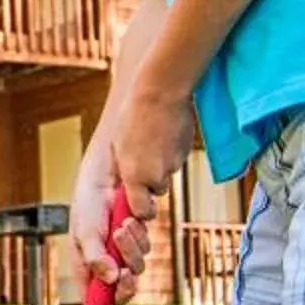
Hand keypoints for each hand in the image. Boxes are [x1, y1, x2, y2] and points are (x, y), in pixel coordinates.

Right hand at [69, 142, 147, 304]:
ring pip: (135, 267)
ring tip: (124, 227)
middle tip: (126, 275)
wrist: (116, 165)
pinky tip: (134, 218)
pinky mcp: (139, 235)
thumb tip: (107, 281)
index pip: (93, 296)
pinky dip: (141, 237)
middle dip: (124, 283)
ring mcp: (122, 247)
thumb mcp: (85, 228)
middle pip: (118, 287)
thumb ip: (94, 256)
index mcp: (85, 260)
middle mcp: (104, 257)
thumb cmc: (90, 195)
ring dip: (132, 252)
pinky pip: (145, 248)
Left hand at [111, 84, 195, 219]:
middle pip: (157, 191)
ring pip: (168, 174)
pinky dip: (171, 151)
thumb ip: (124, 170)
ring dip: (161, 164)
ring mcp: (173, 164)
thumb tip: (124, 185)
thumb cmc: (133, 116)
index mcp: (134, 176)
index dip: (141, 209)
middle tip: (145, 160)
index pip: (142, 211)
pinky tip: (164, 134)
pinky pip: (177, 159)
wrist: (160, 93)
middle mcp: (155, 175)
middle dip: (152, 182)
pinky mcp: (185, 153)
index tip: (138, 202)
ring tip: (153, 140)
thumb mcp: (118, 147)